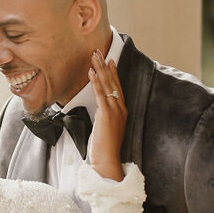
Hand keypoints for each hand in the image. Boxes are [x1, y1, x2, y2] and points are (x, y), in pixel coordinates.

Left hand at [86, 50, 126, 180]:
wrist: (107, 160)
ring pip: (107, 85)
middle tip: (99, 52)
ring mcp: (115, 111)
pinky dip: (96, 81)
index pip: (117, 88)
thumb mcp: (105, 128)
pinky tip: (91, 71)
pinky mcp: (106, 114)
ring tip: (94, 56)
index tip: (109, 61)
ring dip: (99, 68)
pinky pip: (101, 93)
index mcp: (122, 112)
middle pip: (113, 82)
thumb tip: (99, 109)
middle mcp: (121, 109)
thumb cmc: (104, 148)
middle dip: (105, 66)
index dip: (113, 73)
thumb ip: (104, 117)